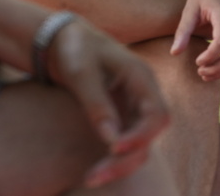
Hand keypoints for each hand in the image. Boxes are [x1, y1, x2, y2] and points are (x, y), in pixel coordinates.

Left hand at [46, 19, 170, 187]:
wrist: (61, 40)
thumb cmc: (74, 48)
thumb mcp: (81, 72)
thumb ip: (97, 104)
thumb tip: (112, 141)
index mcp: (141, 77)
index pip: (158, 114)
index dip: (141, 135)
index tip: (114, 148)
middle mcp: (142, 94)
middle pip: (150, 135)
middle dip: (127, 158)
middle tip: (95, 176)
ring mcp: (132, 106)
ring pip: (139, 144)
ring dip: (119, 164)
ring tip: (90, 178)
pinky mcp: (119, 116)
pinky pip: (124, 143)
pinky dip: (112, 159)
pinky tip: (93, 171)